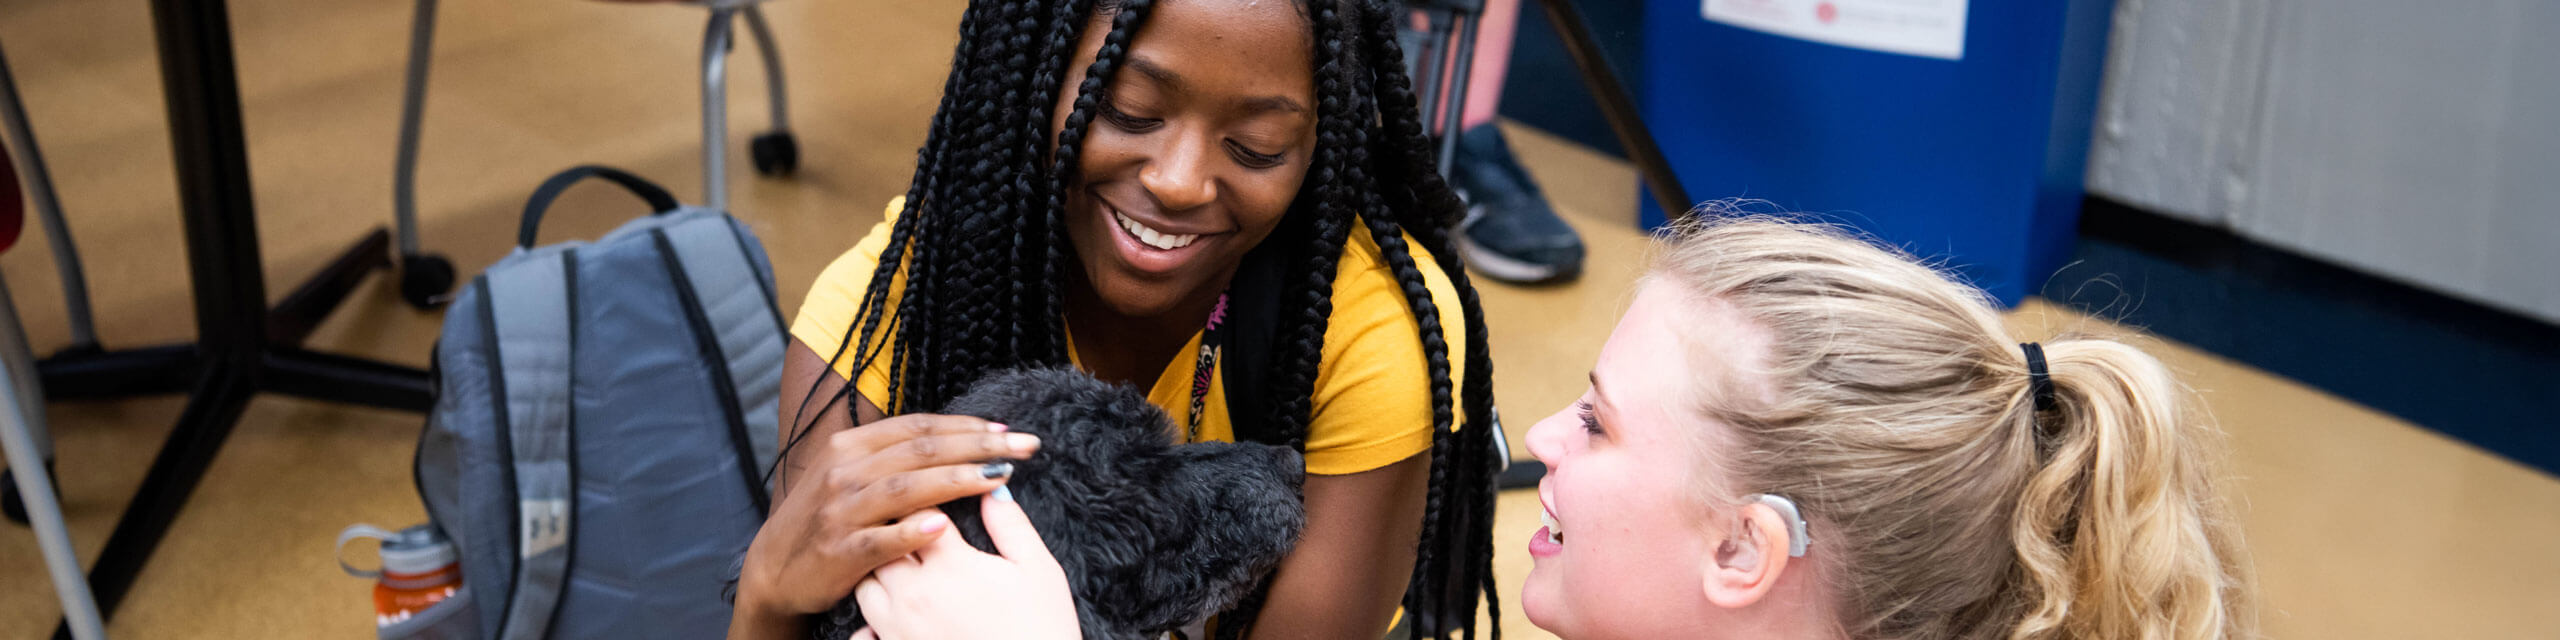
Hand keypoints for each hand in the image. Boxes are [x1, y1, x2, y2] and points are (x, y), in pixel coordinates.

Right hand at [736, 414, 1041, 617]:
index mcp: (850, 446)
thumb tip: (954, 438)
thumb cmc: (824, 519)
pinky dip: (911, 531)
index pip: (918, 427)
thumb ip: (892, 456)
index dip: (966, 425)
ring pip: (906, 488)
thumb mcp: (849, 474)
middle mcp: (845, 472)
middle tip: (1024, 446)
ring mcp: (841, 511)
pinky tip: (944, 526)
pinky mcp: (840, 551)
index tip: (1007, 429)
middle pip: (921, 451)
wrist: (774, 569)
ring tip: (1000, 476)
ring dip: (957, 479)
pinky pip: (881, 540)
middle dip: (978, 445)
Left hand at [851, 490, 1080, 639]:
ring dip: (880, 571)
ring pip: (865, 584)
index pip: (920, 512)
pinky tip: (896, 616)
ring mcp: (899, 627)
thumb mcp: (1038, 570)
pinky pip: (864, 632)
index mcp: (950, 565)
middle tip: (914, 527)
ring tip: (905, 570)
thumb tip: (993, 488)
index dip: (926, 500)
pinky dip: (871, 622)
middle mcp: (915, 593)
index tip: (934, 497)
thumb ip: (1011, 525)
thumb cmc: (1040, 628)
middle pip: (883, 544)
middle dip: (896, 531)